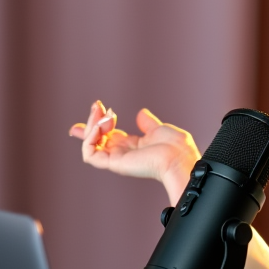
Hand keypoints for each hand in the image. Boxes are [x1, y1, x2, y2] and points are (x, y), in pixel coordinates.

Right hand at [69, 101, 200, 205]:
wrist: (178, 158)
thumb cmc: (175, 147)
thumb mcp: (158, 129)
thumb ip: (147, 123)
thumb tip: (141, 113)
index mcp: (131, 145)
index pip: (107, 134)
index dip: (98, 123)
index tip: (95, 107)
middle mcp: (121, 152)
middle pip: (95, 138)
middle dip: (92, 121)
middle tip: (97, 105)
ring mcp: (116, 158)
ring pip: (90, 144)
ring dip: (92, 126)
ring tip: (105, 115)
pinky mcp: (113, 163)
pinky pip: (89, 154)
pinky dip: (90, 138)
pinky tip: (101, 126)